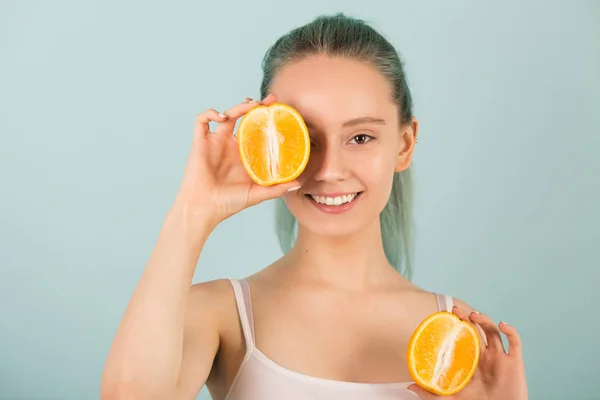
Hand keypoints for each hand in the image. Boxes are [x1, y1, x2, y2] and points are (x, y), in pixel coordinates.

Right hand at [173, 94, 300, 229]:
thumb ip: (277, 188)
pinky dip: (210, 113)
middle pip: (243, 118)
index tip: (279, 111)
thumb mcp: (257, 194)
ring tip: (251, 105)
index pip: (257, 130)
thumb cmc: (228, 203)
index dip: (266, 119)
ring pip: (226, 114)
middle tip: (269, 102)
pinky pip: (201, 120)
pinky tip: (222, 117)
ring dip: (238, 107)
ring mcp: (215, 142)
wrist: (205, 208)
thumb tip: (299, 183)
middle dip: (255, 106)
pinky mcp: (200, 142)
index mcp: (244, 154)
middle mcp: (230, 145)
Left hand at [408, 307, 527, 399]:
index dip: (456, 325)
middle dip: (467, 318)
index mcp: (471, 360)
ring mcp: (500, 357)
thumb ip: (432, 393)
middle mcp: (485, 355)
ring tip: (473, 315)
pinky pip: (515, 342)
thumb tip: (410, 386)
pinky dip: (510, 331)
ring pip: (493, 331)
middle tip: (455, 310)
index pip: (463, 337)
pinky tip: (502, 324)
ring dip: (485, 320)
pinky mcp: (514, 362)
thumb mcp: (451, 399)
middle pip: (476, 329)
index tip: (445, 315)